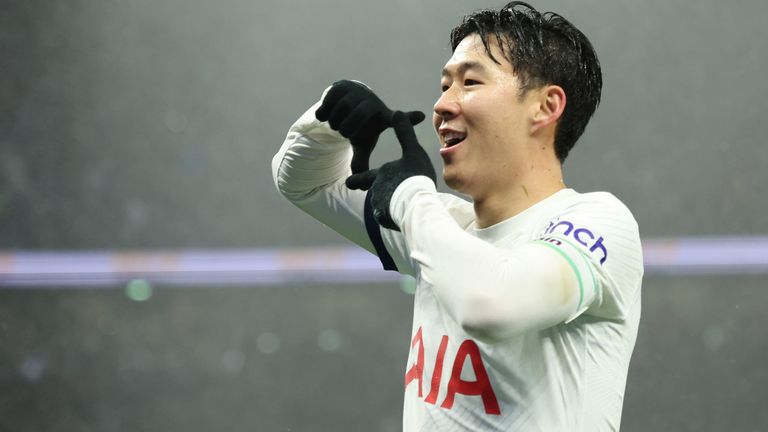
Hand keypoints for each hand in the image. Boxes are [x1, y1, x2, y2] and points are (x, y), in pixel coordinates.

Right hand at [315, 80, 424, 173]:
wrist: (341, 102)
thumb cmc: (357, 126)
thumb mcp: (361, 144)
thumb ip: (361, 162)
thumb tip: (360, 188)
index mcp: (382, 116)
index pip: (395, 119)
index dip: (408, 119)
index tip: (421, 117)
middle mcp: (371, 102)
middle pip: (354, 123)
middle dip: (345, 131)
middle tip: (345, 132)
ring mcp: (355, 93)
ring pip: (338, 115)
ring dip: (334, 124)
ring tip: (338, 123)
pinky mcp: (339, 86)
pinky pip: (325, 107)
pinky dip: (323, 115)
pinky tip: (328, 113)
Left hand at [345, 111, 435, 230]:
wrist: (415, 205)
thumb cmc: (415, 177)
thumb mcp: (413, 152)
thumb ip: (404, 133)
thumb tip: (397, 112)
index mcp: (381, 174)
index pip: (364, 176)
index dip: (358, 178)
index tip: (349, 181)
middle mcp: (376, 190)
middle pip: (375, 193)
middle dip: (377, 195)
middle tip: (374, 199)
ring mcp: (379, 206)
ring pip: (381, 207)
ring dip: (387, 208)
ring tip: (398, 209)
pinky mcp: (384, 220)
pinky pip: (386, 219)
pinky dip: (392, 218)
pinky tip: (401, 219)